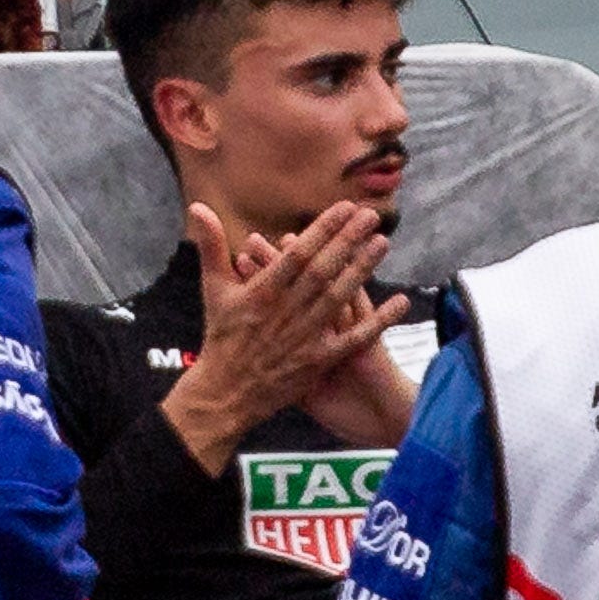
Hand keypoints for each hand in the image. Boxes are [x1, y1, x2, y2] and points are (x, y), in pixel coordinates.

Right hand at [161, 202, 405, 471]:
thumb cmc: (222, 337)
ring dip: (362, 270)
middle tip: (372, 216)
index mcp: (261, 291)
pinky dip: (378, 322)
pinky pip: (353, 339)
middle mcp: (284, 311)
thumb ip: (211, 246)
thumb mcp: (213, 289)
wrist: (223, 393)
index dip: (323, 229)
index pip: (298, 253)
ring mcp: (303, 336)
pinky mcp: (317, 361)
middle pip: (323, 270)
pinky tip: (401, 303)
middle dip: (348, 241)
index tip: (345, 208)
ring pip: (338, 298)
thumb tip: (197, 206)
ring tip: (382, 244)